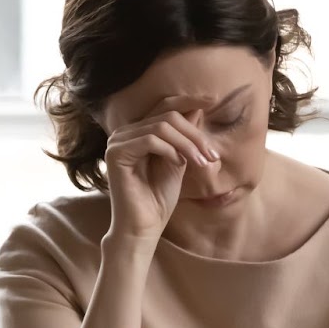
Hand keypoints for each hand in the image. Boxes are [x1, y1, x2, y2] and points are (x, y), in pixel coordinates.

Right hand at [100, 94, 219, 242]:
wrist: (144, 227)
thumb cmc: (159, 198)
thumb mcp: (178, 160)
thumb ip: (184, 136)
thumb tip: (197, 107)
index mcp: (137, 132)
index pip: (164, 106)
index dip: (189, 101)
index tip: (214, 100)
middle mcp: (124, 133)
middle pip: (167, 115)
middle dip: (195, 135)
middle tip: (212, 156)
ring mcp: (117, 142)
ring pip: (161, 126)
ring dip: (188, 144)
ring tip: (202, 164)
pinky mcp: (115, 154)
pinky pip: (150, 140)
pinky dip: (171, 150)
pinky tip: (179, 164)